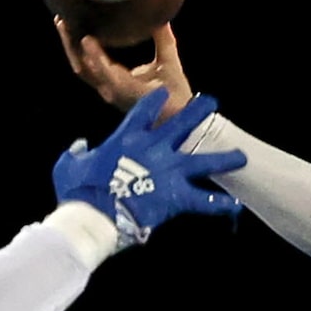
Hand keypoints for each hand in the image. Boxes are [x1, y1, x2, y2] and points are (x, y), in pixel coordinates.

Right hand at [51, 89, 245, 248]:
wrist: (94, 218)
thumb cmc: (78, 192)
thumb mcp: (69, 165)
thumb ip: (76, 153)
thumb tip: (79, 146)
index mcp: (127, 137)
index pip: (145, 109)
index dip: (155, 100)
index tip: (163, 92)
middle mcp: (153, 148)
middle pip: (182, 123)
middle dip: (198, 111)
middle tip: (212, 101)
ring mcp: (168, 171)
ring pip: (202, 160)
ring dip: (222, 158)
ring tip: (241, 156)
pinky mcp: (175, 197)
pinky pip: (202, 201)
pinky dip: (219, 205)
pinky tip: (236, 206)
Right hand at [58, 20, 195, 114]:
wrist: (185, 112)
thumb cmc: (174, 91)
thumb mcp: (167, 58)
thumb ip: (163, 38)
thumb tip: (161, 16)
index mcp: (116, 80)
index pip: (89, 60)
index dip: (76, 42)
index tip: (69, 20)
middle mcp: (110, 87)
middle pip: (80, 64)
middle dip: (67, 42)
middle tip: (60, 18)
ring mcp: (115, 92)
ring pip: (85, 69)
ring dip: (73, 47)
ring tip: (66, 25)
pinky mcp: (124, 93)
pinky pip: (105, 74)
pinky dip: (95, 58)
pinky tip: (87, 41)